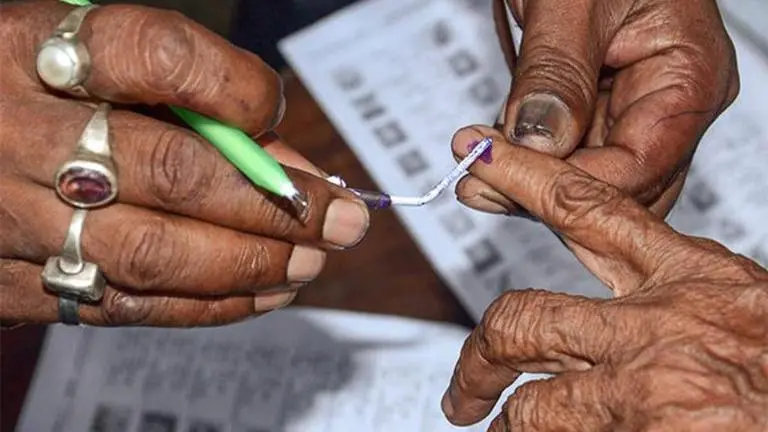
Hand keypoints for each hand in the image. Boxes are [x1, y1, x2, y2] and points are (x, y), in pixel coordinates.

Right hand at [0, 2, 368, 326]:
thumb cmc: (31, 100)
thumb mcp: (87, 69)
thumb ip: (187, 104)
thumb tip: (291, 164)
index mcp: (29, 50)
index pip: (156, 57)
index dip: (234, 87)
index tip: (274, 107)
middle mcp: (13, 134)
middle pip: (172, 171)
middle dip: (278, 203)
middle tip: (342, 220)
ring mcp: (7, 218)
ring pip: (153, 252)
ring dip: (253, 263)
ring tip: (311, 261)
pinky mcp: (9, 285)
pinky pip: (125, 305)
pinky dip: (209, 305)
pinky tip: (262, 293)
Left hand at [442, 127, 767, 430]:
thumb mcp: (746, 316)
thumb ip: (680, 307)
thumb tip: (621, 317)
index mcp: (696, 280)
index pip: (586, 207)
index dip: (523, 176)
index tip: (480, 155)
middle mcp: (663, 327)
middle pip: (525, 318)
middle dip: (481, 353)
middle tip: (466, 386)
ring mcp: (649, 389)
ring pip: (534, 403)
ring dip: (509, 424)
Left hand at [459, 0, 739, 216]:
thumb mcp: (571, 2)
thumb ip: (558, 73)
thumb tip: (541, 144)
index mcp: (689, 76)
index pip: (637, 167)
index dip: (566, 185)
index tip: (499, 177)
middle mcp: (668, 101)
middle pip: (619, 185)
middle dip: (548, 195)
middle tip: (480, 183)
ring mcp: (634, 105)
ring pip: (591, 177)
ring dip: (532, 183)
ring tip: (477, 171)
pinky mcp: (598, 104)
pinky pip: (570, 153)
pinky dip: (530, 161)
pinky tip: (493, 155)